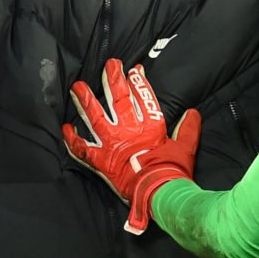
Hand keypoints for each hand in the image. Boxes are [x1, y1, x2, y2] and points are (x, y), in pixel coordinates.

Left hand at [62, 60, 200, 234]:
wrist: (158, 192)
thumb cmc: (173, 171)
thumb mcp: (186, 147)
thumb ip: (188, 129)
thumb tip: (193, 113)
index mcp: (151, 126)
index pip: (144, 98)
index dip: (139, 83)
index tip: (134, 70)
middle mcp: (130, 129)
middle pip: (118, 99)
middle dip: (113, 80)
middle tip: (108, 65)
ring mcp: (113, 143)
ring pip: (95, 117)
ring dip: (85, 101)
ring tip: (77, 87)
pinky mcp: (101, 160)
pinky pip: (82, 148)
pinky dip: (72, 139)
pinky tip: (65, 128)